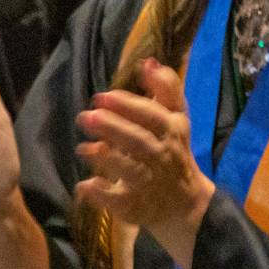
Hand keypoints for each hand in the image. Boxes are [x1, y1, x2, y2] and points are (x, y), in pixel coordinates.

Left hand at [74, 59, 213, 267]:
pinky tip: (85, 184)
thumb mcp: (175, 116)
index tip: (102, 96)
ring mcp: (150, 183)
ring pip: (130, 170)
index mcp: (172, 130)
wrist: (186, 202)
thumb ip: (165, 87)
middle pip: (139, 141)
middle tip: (85, 117)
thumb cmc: (173, 149)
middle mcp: (163, 156)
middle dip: (112, 128)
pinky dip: (102, 194)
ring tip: (82, 148)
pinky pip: (120, 202)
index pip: (152, 115)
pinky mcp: (137, 207)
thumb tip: (148, 61)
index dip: (128, 105)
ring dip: (105, 158)